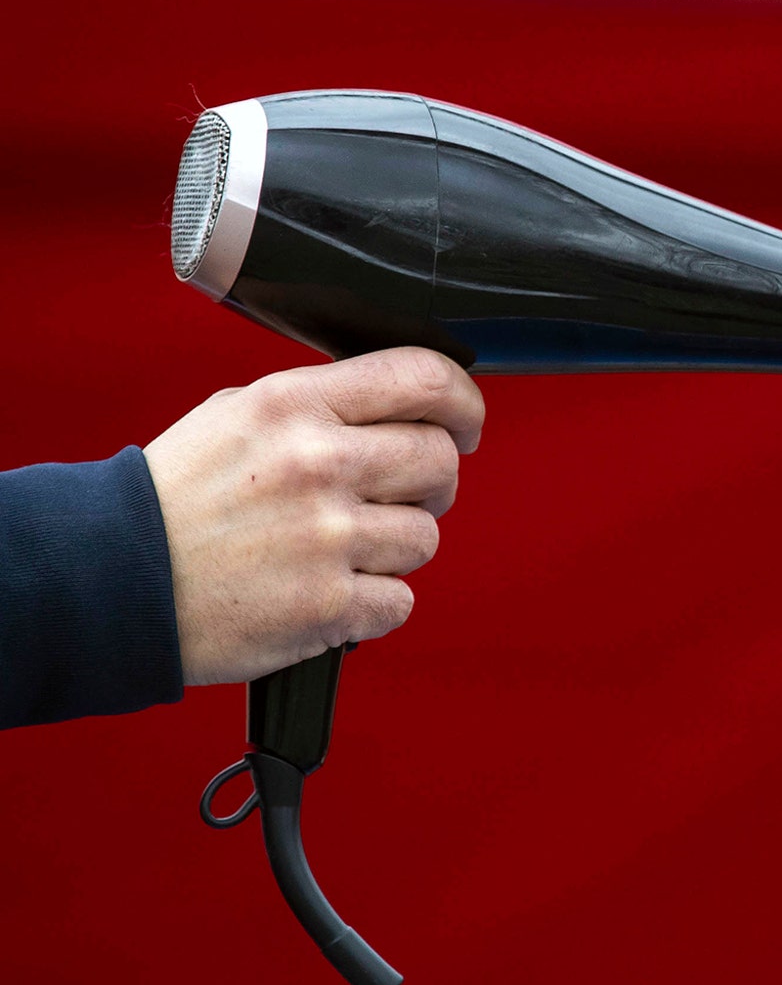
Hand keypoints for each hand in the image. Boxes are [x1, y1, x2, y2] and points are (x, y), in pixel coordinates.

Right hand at [143, 347, 484, 685]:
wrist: (112, 581)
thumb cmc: (177, 500)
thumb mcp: (237, 415)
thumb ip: (320, 407)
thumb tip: (399, 407)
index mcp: (295, 405)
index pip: (423, 378)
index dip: (462, 401)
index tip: (464, 423)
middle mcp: (318, 464)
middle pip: (439, 460)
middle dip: (431, 481)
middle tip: (397, 495)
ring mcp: (327, 538)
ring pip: (425, 536)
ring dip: (394, 547)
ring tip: (338, 549)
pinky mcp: (329, 606)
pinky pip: (401, 601)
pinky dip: (374, 604)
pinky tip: (327, 591)